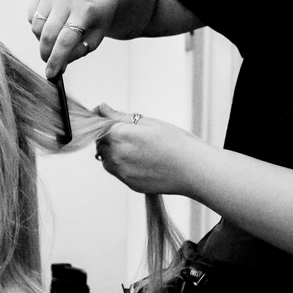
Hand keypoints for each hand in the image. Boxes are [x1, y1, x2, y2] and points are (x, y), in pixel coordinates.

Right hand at [30, 0, 118, 77]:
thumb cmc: (96, 17)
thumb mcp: (95, 37)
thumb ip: (77, 52)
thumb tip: (58, 64)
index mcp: (85, 10)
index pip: (66, 41)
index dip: (56, 60)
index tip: (51, 74)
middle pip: (47, 35)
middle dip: (46, 54)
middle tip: (49, 62)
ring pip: (36, 27)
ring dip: (42, 39)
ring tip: (55, 38)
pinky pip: (31, 17)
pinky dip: (38, 26)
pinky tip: (51, 23)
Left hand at [92, 105, 210, 195]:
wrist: (194, 169)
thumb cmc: (176, 142)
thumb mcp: (148, 122)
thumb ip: (120, 117)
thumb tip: (101, 108)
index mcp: (120, 135)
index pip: (98, 128)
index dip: (105, 124)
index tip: (114, 123)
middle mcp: (117, 155)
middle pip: (101, 144)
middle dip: (109, 138)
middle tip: (131, 135)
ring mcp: (122, 172)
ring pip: (106, 159)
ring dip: (114, 153)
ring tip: (138, 149)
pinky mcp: (129, 184)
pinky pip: (117, 172)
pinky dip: (123, 166)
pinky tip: (142, 161)